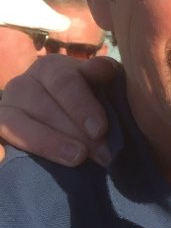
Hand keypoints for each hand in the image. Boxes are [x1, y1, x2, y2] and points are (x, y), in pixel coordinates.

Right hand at [0, 54, 117, 166]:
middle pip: (44, 106)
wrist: (63, 119)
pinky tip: (25, 160)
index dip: (82, 106)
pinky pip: (2, 136)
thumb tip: (102, 68)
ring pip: (19, 124)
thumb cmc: (87, 100)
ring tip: (77, 158)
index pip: (64, 82)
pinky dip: (12, 148)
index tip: (100, 131)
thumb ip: (103, 74)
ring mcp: (6, 106)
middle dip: (75, 132)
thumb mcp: (100, 83)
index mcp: (51, 67)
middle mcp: (23, 82)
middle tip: (100, 153)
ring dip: (50, 143)